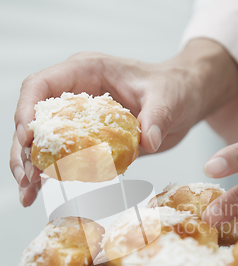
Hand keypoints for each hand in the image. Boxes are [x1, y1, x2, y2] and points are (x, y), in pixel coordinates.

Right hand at [10, 39, 237, 205]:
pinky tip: (42, 191)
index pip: (42, 86)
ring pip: (44, 139)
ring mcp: (80, 116)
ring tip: (28, 193)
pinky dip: (52, 173)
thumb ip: (157, 116)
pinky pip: (64, 154)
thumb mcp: (168, 98)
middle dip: (24, 148)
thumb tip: (148, 140)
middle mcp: (77, 93)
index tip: (27, 141)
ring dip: (32, 165)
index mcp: (87, 71)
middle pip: (35, 117)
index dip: (28, 112)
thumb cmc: (175, 88)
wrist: (186, 98)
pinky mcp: (89, 136)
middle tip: (26, 178)